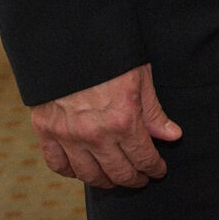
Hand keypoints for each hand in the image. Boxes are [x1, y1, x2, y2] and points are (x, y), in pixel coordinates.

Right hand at [30, 63, 181, 187]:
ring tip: (114, 178)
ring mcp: (68, 136)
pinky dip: (70, 172)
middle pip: (118, 173)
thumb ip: (154, 112)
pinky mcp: (45, 130)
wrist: (68, 38)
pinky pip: (57, 164)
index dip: (154, 168)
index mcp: (124, 121)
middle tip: (140, 178)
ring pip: (89, 176)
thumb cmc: (109, 55)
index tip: (158, 170)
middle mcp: (96, 135)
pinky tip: (81, 169)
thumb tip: (172, 136)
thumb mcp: (140, 77)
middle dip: (134, 179)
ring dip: (105, 181)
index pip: (143, 159)